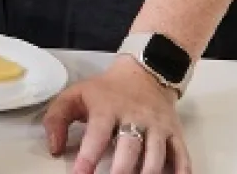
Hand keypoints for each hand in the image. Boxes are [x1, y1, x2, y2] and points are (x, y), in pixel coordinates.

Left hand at [43, 57, 190, 173]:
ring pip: (156, 155)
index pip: (97, 135)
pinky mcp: (175, 133)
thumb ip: (57, 118)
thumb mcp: (76, 95)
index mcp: (107, 107)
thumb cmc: (105, 92)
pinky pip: (182, 157)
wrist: (143, 74)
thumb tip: (54, 148)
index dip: (88, 157)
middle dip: (122, 172)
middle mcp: (135, 117)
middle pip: (130, 148)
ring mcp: (158, 126)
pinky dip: (181, 173)